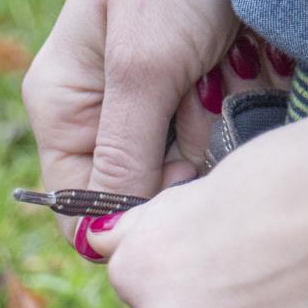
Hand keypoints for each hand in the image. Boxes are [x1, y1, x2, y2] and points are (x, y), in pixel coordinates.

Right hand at [22, 0, 290, 253]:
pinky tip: (244, 71)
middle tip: (206, 107)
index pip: (76, 208)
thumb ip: (123, 154)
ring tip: (226, 71)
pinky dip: (238, 115)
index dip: (123, 221)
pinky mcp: (197, 96)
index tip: (175, 197)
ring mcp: (153, 108)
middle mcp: (103, 117)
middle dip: (181, 168)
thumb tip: (100, 241)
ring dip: (215, 136)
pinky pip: (217, 139)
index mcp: (64, 109)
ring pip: (185, 170)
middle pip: (138, 194)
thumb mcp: (143, 66)